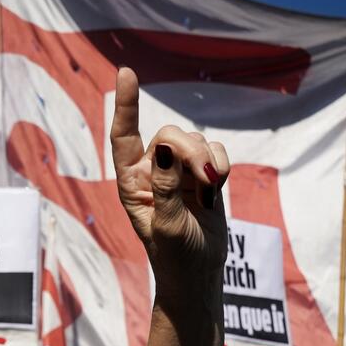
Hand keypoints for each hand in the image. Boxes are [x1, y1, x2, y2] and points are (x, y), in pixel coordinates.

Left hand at [109, 67, 228, 285]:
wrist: (199, 273)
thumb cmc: (175, 256)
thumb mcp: (167, 225)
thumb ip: (165, 187)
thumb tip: (164, 147)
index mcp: (131, 182)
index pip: (124, 136)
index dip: (126, 105)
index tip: (127, 72)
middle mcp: (151, 170)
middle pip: (170, 134)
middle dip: (189, 151)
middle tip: (205, 180)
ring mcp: (177, 170)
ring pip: (195, 140)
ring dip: (207, 162)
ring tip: (208, 194)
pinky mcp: (202, 173)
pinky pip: (215, 150)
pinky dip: (221, 163)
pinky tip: (217, 187)